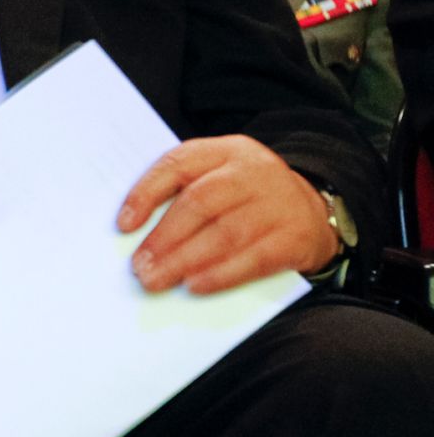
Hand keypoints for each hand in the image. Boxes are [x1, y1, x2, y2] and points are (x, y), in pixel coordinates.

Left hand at [118, 135, 339, 292]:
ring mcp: (278, 202)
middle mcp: (253, 171)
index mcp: (225, 150)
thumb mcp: (219, 177)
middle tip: (139, 266)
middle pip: (200, 203)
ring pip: (225, 233)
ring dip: (185, 260)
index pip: (178, 164)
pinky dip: (221, 274)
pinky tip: (195, 285)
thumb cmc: (247, 196)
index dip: (146, 193)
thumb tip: (136, 232)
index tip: (122, 225)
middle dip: (163, 238)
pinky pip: (254, 258)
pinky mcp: (296, 237)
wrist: (314, 209)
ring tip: (157, 279)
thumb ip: (183, 194)